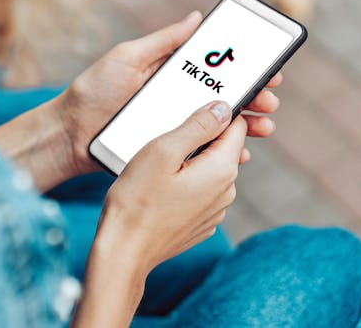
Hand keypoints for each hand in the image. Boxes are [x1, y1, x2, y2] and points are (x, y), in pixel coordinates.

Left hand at [58, 10, 283, 174]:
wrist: (67, 135)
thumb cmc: (93, 91)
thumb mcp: (127, 57)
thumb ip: (163, 41)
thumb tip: (196, 17)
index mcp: (173, 76)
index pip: (217, 70)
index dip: (245, 70)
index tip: (269, 69)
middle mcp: (179, 101)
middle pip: (225, 98)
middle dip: (254, 98)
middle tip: (270, 101)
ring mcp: (175, 127)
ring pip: (219, 126)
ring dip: (247, 126)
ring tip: (263, 127)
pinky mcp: (168, 151)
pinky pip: (201, 152)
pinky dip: (223, 153)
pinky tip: (239, 153)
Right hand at [73, 102, 245, 326]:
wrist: (123, 252)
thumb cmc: (137, 200)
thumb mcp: (162, 150)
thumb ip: (197, 125)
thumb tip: (223, 108)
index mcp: (222, 169)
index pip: (236, 125)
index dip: (217, 112)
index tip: (193, 108)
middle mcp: (226, 191)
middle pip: (222, 147)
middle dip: (200, 137)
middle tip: (166, 137)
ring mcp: (215, 210)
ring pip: (209, 169)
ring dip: (191, 161)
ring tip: (158, 165)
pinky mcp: (200, 223)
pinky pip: (199, 191)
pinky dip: (186, 183)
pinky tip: (160, 187)